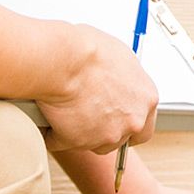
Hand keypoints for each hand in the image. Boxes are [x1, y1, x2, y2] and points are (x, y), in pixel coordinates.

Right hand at [34, 24, 157, 153]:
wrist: (64, 59)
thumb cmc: (89, 50)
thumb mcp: (119, 57)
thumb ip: (124, 79)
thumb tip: (115, 79)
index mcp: (146, 98)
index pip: (145, 124)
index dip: (127, 122)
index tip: (116, 118)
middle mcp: (132, 121)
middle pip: (121, 138)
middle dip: (105, 132)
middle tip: (87, 118)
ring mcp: (108, 135)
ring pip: (93, 143)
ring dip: (80, 133)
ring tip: (64, 111)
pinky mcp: (80, 142)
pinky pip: (62, 141)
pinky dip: (53, 133)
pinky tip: (47, 119)